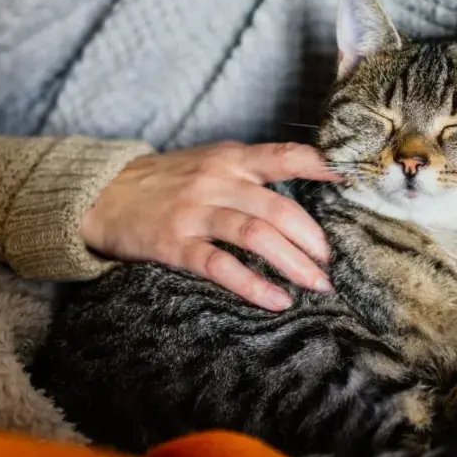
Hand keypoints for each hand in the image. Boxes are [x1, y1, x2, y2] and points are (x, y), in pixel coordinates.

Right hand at [80, 142, 339, 310]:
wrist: (103, 194)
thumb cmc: (166, 181)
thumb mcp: (209, 162)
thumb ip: (249, 172)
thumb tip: (304, 186)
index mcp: (230, 159)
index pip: (285, 156)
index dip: (321, 166)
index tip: (352, 180)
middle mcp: (216, 181)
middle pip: (279, 209)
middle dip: (313, 239)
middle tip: (330, 263)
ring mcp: (195, 212)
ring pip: (256, 236)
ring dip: (294, 264)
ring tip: (316, 284)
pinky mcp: (175, 244)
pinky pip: (221, 267)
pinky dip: (253, 285)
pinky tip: (275, 300)